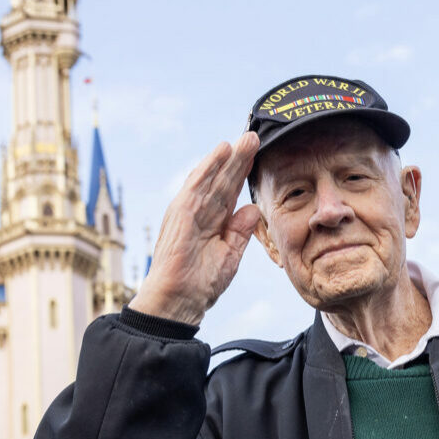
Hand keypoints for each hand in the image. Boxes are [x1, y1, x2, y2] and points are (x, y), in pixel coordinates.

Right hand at [128, 131, 261, 325]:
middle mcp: (199, 213)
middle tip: (255, 136)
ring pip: (212, 178)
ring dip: (227, 157)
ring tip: (244, 138)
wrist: (179, 303)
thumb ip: (240, 231)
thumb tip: (253, 209)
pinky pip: (197, 186)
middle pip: (222, 181)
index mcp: (211, 223)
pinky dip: (208, 167)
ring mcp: (188, 212)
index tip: (259, 156)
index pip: (230, 193)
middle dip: (239, 160)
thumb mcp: (229, 255)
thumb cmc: (200, 285)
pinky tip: (221, 151)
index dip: (244, 174)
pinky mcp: (180, 214)